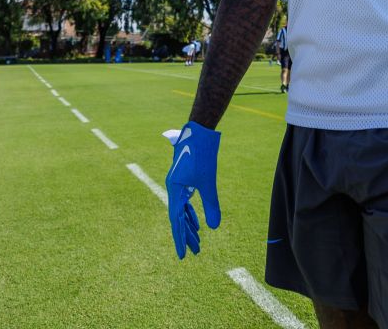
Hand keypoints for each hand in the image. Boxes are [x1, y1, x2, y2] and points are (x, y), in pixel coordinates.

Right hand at [163, 121, 221, 258]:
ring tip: (197, 240)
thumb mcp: (208, 182)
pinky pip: (185, 201)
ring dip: (189, 225)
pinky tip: (197, 222)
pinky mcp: (184, 179)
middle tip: (195, 252)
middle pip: (178, 218)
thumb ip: (211, 204)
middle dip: (186, 235)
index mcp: (175, 190)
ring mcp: (178, 184)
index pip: (176, 221)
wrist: (199, 132)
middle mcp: (173, 189)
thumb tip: (214, 228)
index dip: (180, 239)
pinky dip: (191, 212)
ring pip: (181, 210)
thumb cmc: (203, 155)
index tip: (183, 255)